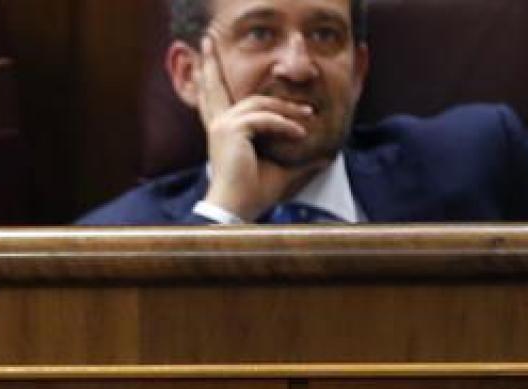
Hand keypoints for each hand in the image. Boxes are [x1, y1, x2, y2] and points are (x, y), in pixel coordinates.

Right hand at [193, 33, 314, 219]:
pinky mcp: (231, 131)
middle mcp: (219, 126)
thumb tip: (325, 156)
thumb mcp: (281, 169)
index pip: (214, 101)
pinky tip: (300, 133)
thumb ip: (298, 159)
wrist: (238, 210)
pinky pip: (264, 119)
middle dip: (211, 64)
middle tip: (206, 40)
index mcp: (223, 132)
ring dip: (286, 110)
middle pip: (216, 88)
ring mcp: (223, 127)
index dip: (208, 81)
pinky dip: (285, 124)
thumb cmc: (254, 193)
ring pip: (259, 105)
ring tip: (308, 118)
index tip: (202, 58)